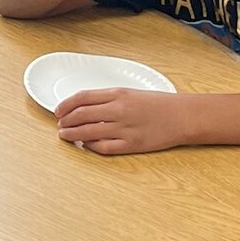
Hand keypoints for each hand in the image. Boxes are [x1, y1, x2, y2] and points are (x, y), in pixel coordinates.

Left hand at [55, 87, 189, 153]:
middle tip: (59, 125)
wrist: (182, 116)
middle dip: (65, 121)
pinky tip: (85, 144)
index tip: (57, 111)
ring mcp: (124, 128)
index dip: (65, 105)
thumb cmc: (158, 104)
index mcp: (118, 94)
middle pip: (81, 115)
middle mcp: (118, 110)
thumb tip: (84, 106)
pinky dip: (89, 146)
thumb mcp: (131, 93)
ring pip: (88, 132)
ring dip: (72, 134)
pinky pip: (103, 147)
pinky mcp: (131, 144)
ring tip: (65, 135)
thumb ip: (108, 99)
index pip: (82, 98)